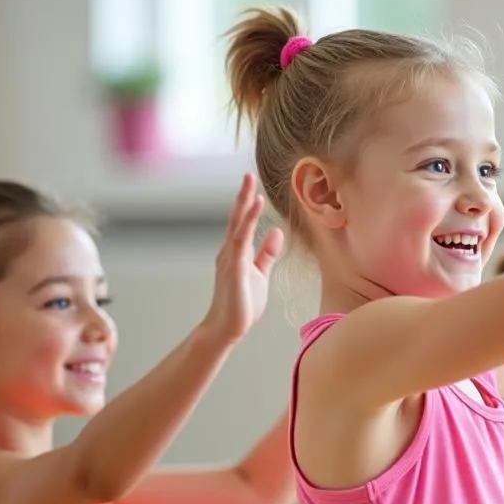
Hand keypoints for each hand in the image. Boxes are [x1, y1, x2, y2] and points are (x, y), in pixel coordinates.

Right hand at [205, 174, 284, 343]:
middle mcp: (230, 252)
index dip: (248, 204)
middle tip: (248, 175)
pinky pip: (241, 240)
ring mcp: (230, 259)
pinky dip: (248, 222)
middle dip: (243, 196)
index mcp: (237, 252)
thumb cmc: (241, 304)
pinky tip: (255, 208)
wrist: (227, 328)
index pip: (243, 223)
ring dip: (244, 204)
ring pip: (237, 225)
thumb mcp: (259, 274)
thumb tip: (276, 232)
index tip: (253, 185)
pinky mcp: (234, 268)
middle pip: (237, 218)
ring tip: (249, 184)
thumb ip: (266, 253)